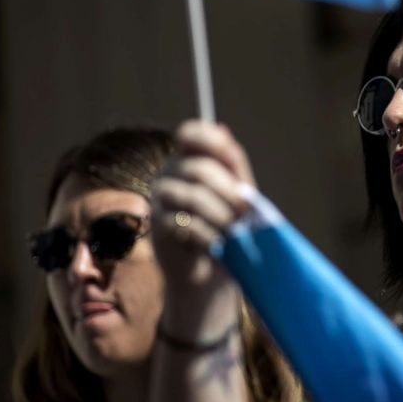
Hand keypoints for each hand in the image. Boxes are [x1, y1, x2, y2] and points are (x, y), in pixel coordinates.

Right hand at [151, 120, 253, 335]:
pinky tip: (218, 245)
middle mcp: (169, 174)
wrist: (213, 272)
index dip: (209, 139)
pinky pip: (185, 224)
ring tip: (233, 230)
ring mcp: (159, 200)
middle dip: (229, 190)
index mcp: (189, 160)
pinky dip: (209, 235)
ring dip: (221, 214)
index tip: (232, 157)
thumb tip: (222, 129)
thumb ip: (232, 164)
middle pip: (198, 168)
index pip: (189, 133)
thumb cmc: (228, 227)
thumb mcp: (237, 192)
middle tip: (244, 211)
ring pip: (192, 195)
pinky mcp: (158, 228)